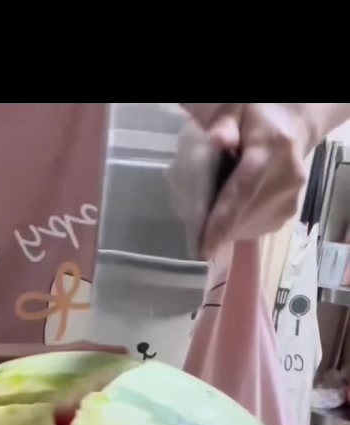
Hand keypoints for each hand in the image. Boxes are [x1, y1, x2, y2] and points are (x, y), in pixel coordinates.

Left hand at [173, 103, 313, 258]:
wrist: (293, 128)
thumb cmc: (257, 119)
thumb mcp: (237, 110)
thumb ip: (224, 125)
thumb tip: (217, 142)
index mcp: (272, 148)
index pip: (244, 189)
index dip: (223, 221)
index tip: (204, 248)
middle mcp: (287, 177)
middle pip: (244, 214)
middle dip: (217, 228)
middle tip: (197, 230)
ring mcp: (292, 197)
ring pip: (250, 226)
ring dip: (227, 228)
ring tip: (216, 213)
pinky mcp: (290, 212)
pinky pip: (257, 228)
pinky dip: (239, 226)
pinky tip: (233, 212)